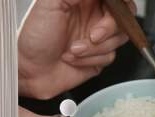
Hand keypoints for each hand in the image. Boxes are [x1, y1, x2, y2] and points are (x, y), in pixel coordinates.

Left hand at [18, 0, 136, 99]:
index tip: (113, 10)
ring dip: (94, 48)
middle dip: (109, 28)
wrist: (31, 71)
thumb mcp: (50, 4)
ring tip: (73, 49)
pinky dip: (90, 60)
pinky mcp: (99, 57)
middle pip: (122, 18)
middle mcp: (93, 18)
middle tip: (93, 35)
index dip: (120, 3)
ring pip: (118, 39)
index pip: (114, 0)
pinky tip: (74, 58)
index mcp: (83, 1)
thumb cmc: (34, 38)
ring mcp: (98, 38)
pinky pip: (109, 57)